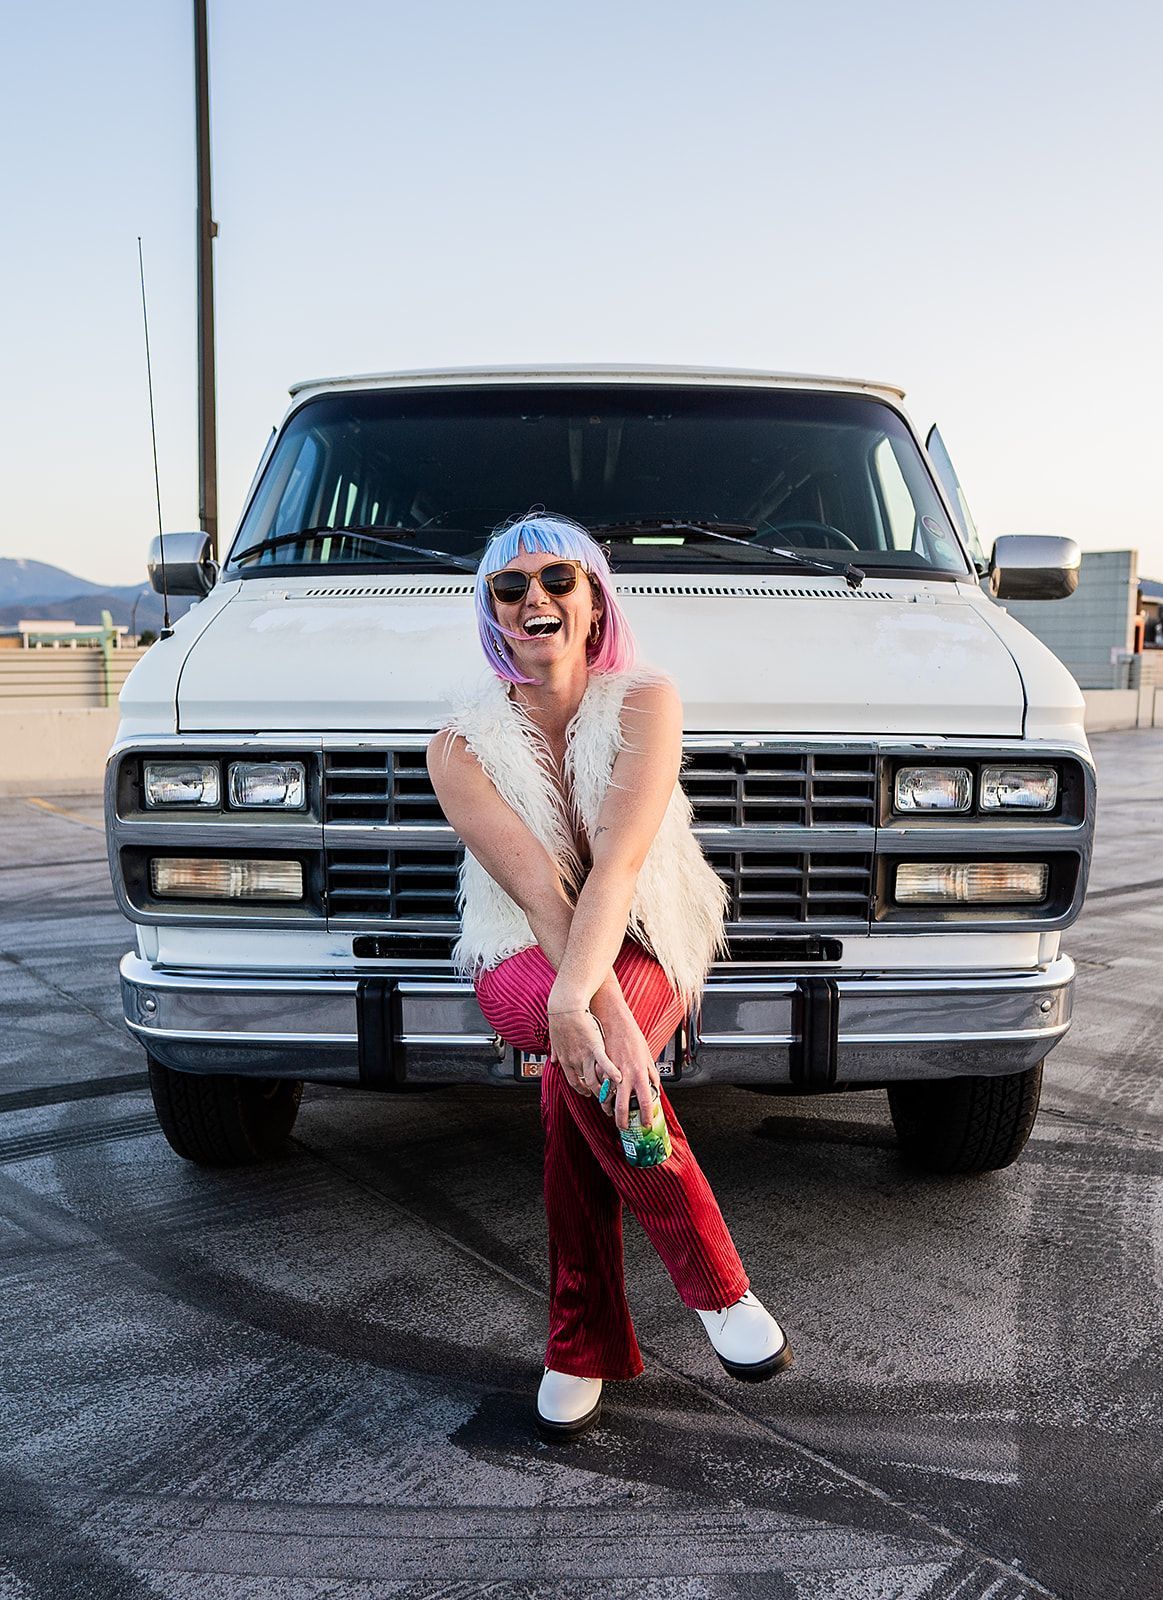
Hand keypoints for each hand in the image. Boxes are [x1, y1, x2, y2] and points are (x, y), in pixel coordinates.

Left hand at [546, 1008, 622, 1101]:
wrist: (565, 1007)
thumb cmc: (559, 1020)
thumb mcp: (555, 1040)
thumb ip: (556, 1052)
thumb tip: (554, 1060)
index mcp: (565, 1060)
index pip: (573, 1081)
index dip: (581, 1088)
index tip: (587, 1091)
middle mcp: (574, 1062)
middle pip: (587, 1083)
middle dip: (596, 1091)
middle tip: (603, 1095)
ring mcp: (585, 1056)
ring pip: (596, 1080)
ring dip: (605, 1087)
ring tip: (613, 1090)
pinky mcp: (595, 1047)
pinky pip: (605, 1064)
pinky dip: (613, 1072)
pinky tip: (620, 1078)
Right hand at [588, 1004, 660, 1132]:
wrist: (614, 1022)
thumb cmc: (632, 1037)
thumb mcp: (647, 1055)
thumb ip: (651, 1072)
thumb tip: (654, 1085)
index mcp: (640, 1073)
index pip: (645, 1101)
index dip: (645, 1116)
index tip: (645, 1125)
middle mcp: (626, 1076)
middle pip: (623, 1106)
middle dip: (622, 1121)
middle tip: (623, 1127)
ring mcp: (612, 1073)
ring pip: (607, 1098)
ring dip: (607, 1108)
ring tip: (609, 1112)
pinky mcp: (600, 1068)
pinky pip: (599, 1085)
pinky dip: (599, 1092)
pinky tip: (599, 1094)